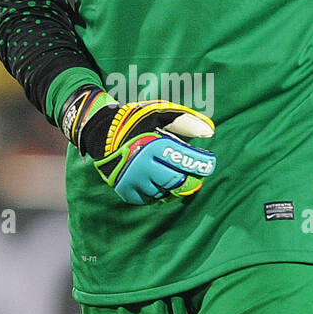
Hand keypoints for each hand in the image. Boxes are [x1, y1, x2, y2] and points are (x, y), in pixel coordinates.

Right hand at [62, 88, 216, 204]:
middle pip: (176, 181)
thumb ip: (185, 121)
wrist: (102, 134)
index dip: (201, 164)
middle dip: (187, 177)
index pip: (184, 162)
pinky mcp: (126, 191)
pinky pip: (150, 199)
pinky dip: (158, 192)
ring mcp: (133, 181)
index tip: (210, 164)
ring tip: (169, 171)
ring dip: (171, 184)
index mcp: (152, 146)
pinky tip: (158, 181)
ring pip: (164, 192)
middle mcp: (142, 166)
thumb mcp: (160, 114)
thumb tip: (210, 132)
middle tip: (193, 173)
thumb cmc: (136, 122)